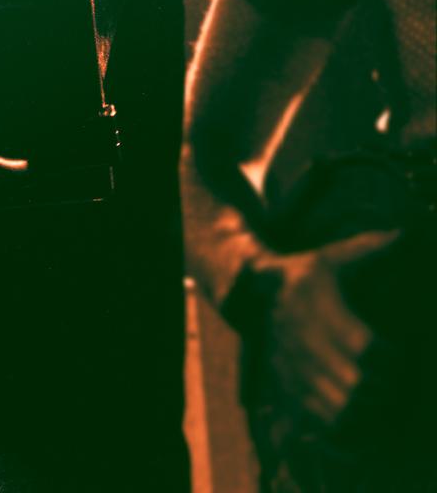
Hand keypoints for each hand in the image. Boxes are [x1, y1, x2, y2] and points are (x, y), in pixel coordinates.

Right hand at [254, 232, 399, 426]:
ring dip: (366, 408)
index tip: (401, 355)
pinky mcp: (287, 383)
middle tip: (398, 383)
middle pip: (355, 381)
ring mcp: (294, 365)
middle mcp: (306, 339)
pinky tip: (357, 410)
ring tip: (381, 398)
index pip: (365, 346)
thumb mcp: (332, 256)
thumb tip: (402, 234)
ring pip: (339, 404)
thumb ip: (367, 248)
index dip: (390, 358)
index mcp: (320, 307)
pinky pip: (320, 415)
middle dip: (383, 388)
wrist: (254, 291)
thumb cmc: (303, 273)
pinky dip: (344, 421)